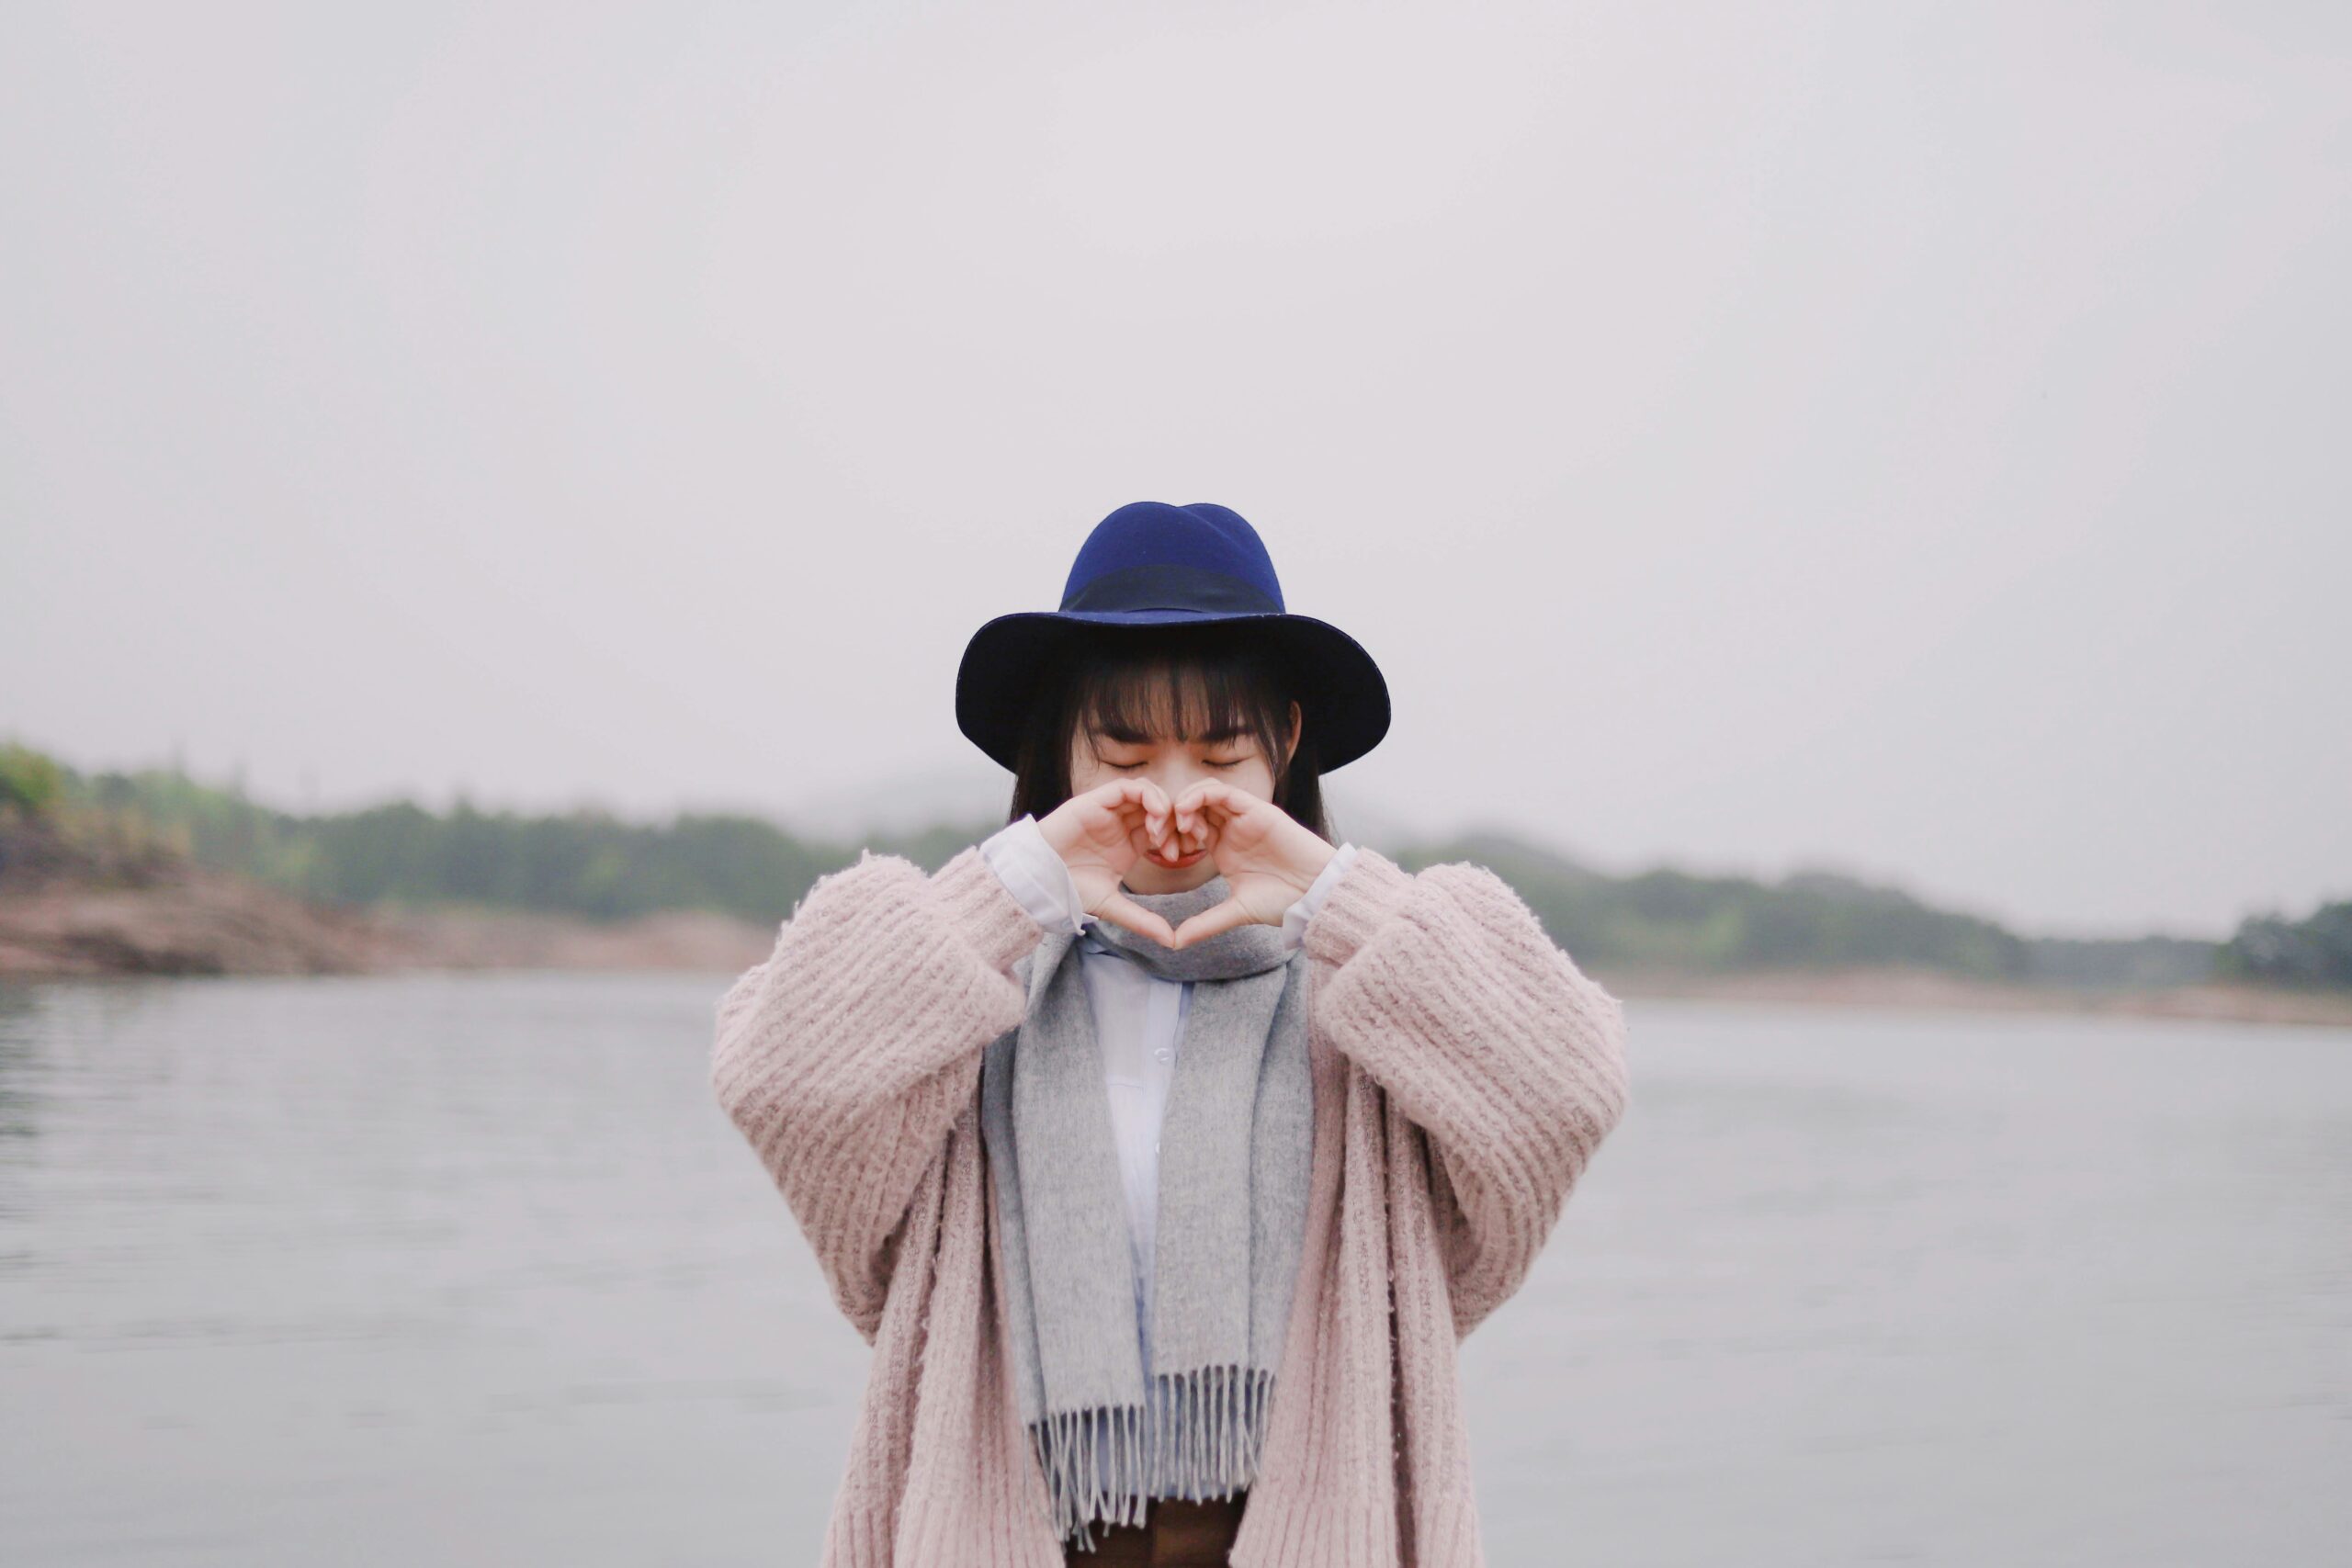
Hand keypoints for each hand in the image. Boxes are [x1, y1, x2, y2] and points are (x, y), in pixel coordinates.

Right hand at [1034, 778, 1183, 945]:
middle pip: (1160, 808)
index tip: (1182, 854)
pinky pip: (1128, 787)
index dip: (1177, 837)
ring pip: (1147, 793)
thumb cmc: (1069, 890)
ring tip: (1162, 830)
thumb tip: (1171, 941)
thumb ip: (1142, 920)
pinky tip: (1155, 815)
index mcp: (1129, 843)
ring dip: (1163, 806)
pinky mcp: (1096, 801)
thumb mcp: (1113, 906)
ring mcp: (1110, 811)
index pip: (1163, 829)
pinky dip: (1147, 795)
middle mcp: (1122, 824)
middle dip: (1176, 820)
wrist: (1039, 880)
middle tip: (1180, 840)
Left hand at [1160, 779, 1336, 947]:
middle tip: (1158, 836)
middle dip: (1170, 817)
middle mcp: (1232, 828)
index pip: (1188, 827)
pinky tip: (1187, 813)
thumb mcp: (1235, 911)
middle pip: (1192, 806)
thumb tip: (1175, 942)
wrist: (1315, 895)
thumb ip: (1205, 923)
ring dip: (1183, 802)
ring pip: (1205, 792)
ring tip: (1173, 824)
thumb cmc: (1283, 902)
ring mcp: (1244, 816)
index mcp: (1223, 846)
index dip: (1169, 835)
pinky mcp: (1257, 809)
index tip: (1159, 854)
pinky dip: (1201, 796)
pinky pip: (1223, 791)